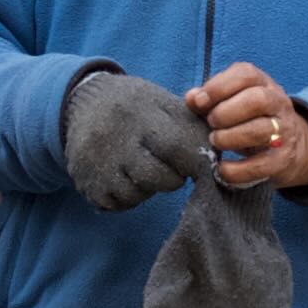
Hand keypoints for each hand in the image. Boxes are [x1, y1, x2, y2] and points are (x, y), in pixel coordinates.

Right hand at [58, 63, 223, 211]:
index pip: (177, 146)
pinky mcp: (86, 182)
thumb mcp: (163, 104)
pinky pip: (118, 204)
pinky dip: (128, 196)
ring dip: (149, 188)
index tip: (203, 164)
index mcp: (140, 113)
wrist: (83, 103)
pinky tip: (124, 176)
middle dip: (173, 177)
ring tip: (143, 166)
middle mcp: (116, 138)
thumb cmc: (137, 107)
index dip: (196, 161)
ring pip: (139, 194)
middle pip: (161, 177)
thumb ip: (193, 127)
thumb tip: (224, 155)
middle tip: (169, 165)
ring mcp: (98, 163)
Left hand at [186, 63, 307, 194]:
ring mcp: (283, 131)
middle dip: (227, 112)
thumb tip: (192, 98)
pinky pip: (261, 165)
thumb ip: (210, 98)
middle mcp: (277, 103)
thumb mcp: (233, 101)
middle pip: (258, 100)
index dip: (219, 86)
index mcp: (263, 83)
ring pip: (261, 130)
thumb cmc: (251, 118)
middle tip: (211, 123)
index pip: (246, 75)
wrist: (292, 145)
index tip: (200, 102)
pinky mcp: (282, 159)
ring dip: (230, 137)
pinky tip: (222, 168)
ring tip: (215, 141)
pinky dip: (238, 170)